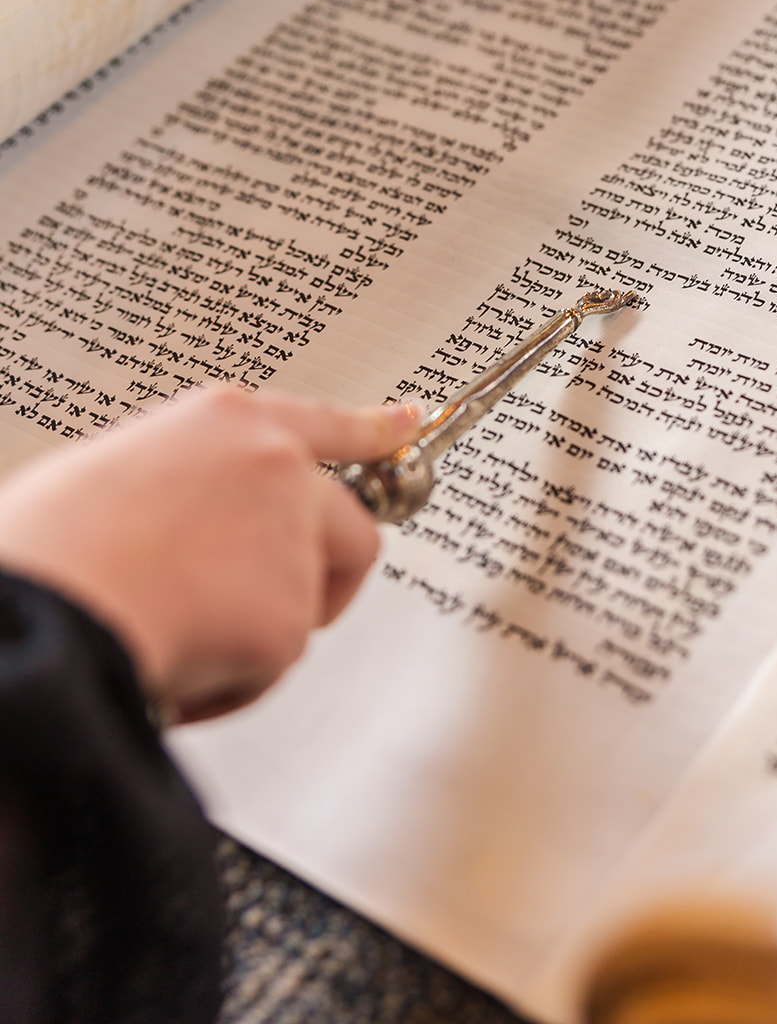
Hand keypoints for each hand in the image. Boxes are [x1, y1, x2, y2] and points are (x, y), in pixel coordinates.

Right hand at [0, 387, 420, 722]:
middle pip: (349, 525)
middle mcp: (275, 467)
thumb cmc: (50, 547)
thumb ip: (179, 481)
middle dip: (319, 575)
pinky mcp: (289, 617)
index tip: (408, 423)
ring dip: (258, 632)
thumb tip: (183, 522)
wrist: (41, 607)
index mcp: (225, 420)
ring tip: (176, 633)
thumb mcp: (110, 471)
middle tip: (258, 609)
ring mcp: (291, 539)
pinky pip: (271, 666)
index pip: (325, 421)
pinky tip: (173, 667)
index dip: (375, 429)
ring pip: (308, 605)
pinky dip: (228, 683)